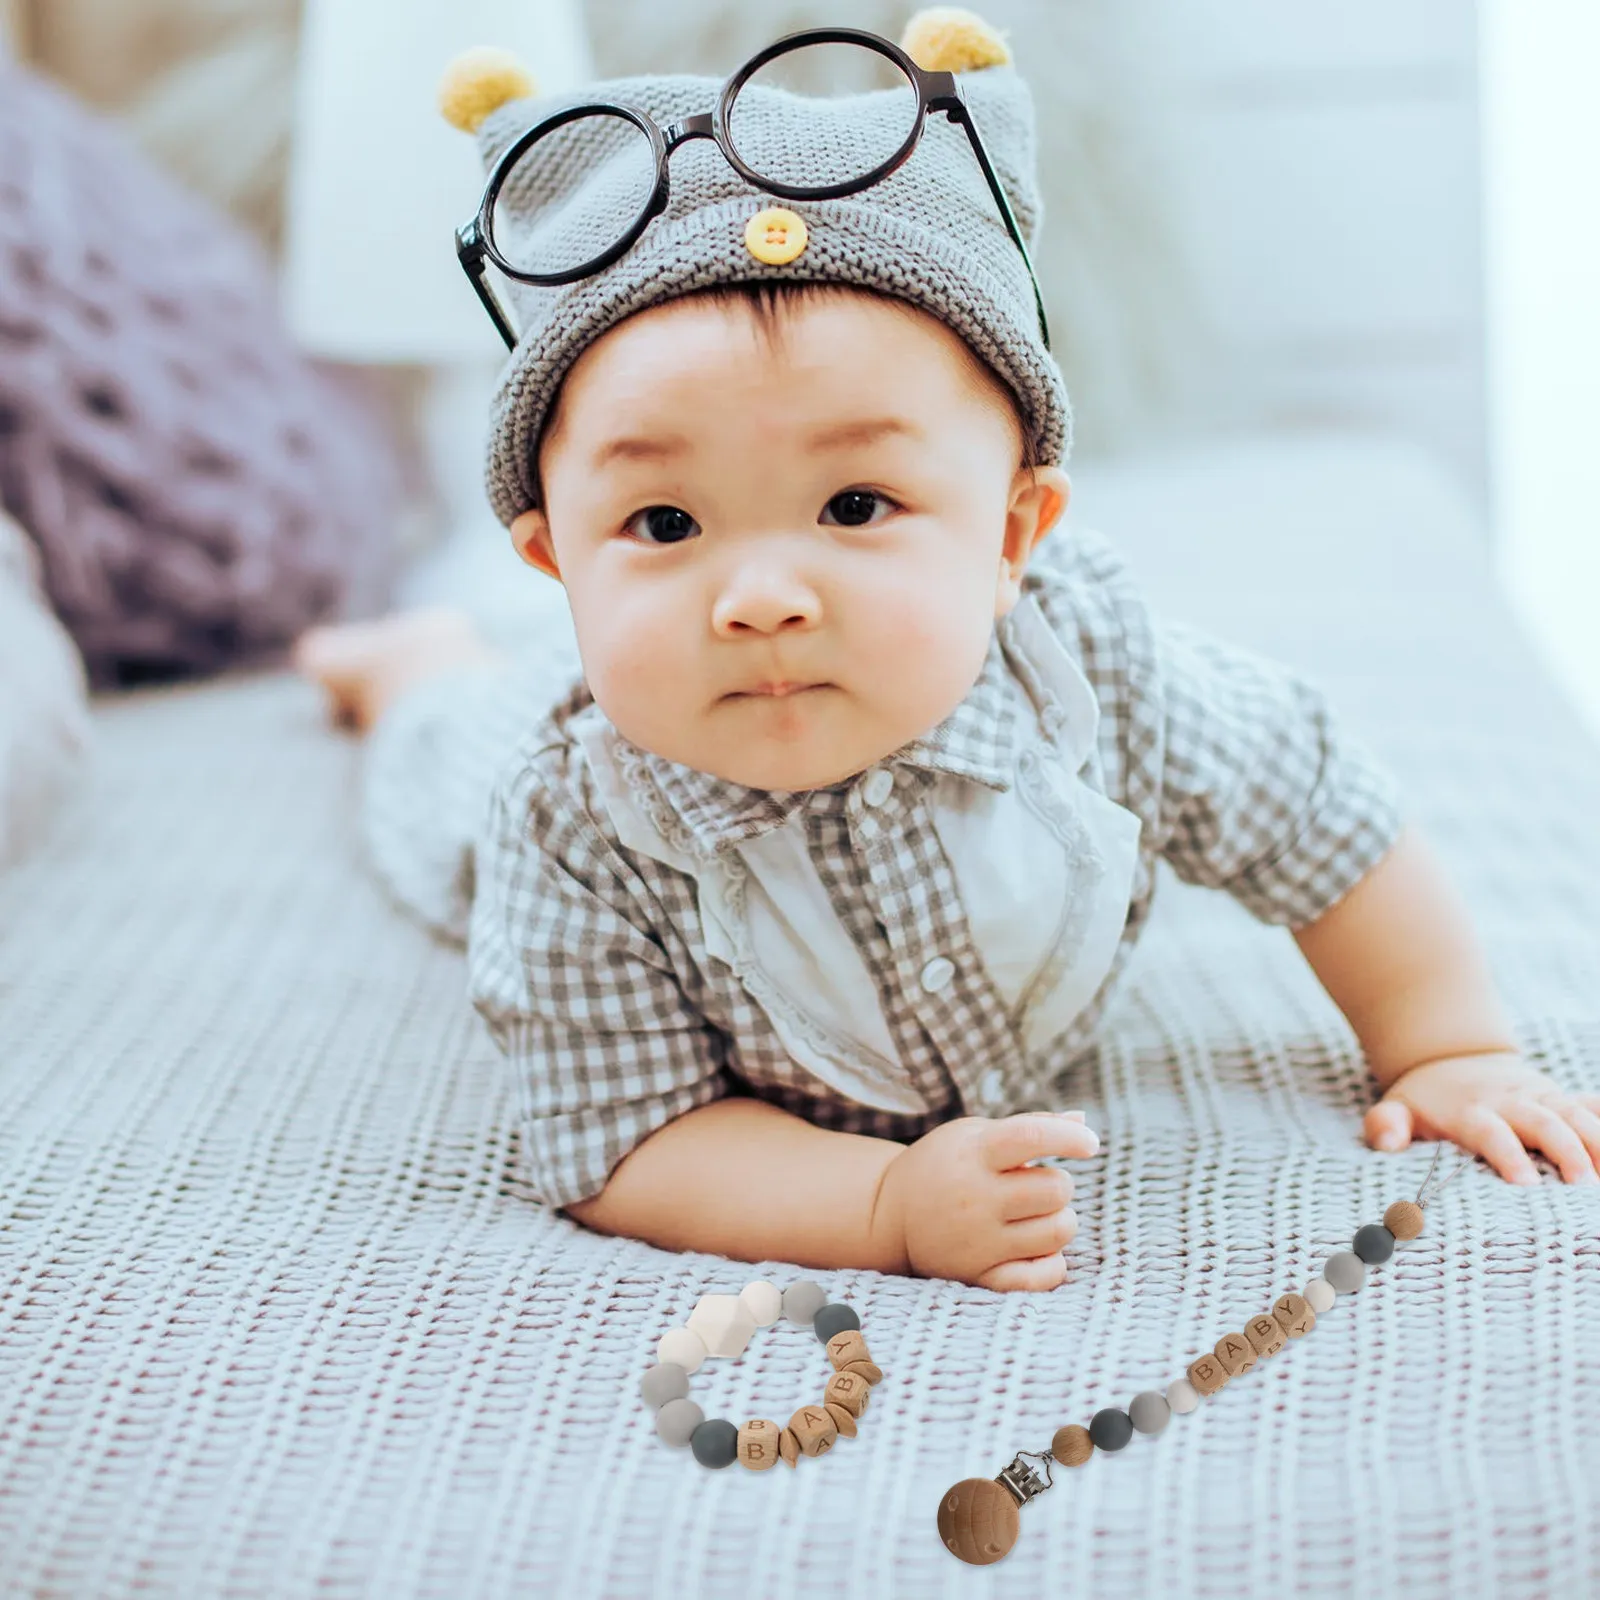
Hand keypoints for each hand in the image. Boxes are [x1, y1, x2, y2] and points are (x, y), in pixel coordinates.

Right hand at [876, 1111, 1097, 1290]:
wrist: (889, 1215)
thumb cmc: (944, 1165)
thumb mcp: (974, 1134)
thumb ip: (1029, 1126)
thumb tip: (1083, 1121)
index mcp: (974, 1153)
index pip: (1032, 1136)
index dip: (1071, 1137)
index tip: (1089, 1144)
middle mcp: (976, 1198)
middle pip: (1056, 1189)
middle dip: (1058, 1183)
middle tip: (1035, 1185)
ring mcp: (979, 1242)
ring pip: (1059, 1231)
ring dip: (1060, 1220)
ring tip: (1037, 1215)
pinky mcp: (981, 1276)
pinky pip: (1043, 1277)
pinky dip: (1052, 1264)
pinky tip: (1037, 1249)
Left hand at [1365, 1051, 1599, 1183]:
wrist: (1451, 1056)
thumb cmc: (1426, 1099)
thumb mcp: (1397, 1106)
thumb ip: (1386, 1124)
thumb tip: (1387, 1143)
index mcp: (1469, 1109)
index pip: (1490, 1132)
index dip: (1508, 1155)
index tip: (1525, 1183)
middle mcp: (1509, 1100)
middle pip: (1544, 1121)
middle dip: (1567, 1151)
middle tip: (1583, 1187)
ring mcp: (1539, 1096)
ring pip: (1575, 1114)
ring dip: (1596, 1142)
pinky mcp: (1559, 1097)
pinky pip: (1590, 1104)